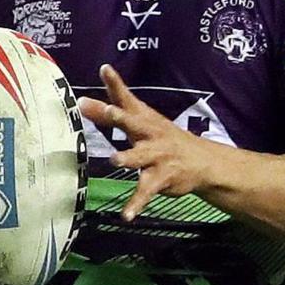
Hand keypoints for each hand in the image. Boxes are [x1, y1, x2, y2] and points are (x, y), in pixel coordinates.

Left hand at [78, 64, 228, 219]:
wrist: (202, 162)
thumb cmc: (162, 138)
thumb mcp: (140, 121)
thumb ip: (110, 112)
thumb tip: (82, 100)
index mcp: (143, 119)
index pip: (127, 98)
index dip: (115, 84)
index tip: (104, 69)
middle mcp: (150, 134)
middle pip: (133, 123)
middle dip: (120, 117)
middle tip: (108, 110)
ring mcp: (157, 157)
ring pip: (140, 157)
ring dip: (128, 158)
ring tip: (114, 160)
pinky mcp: (161, 179)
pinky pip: (145, 193)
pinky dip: (135, 205)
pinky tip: (126, 216)